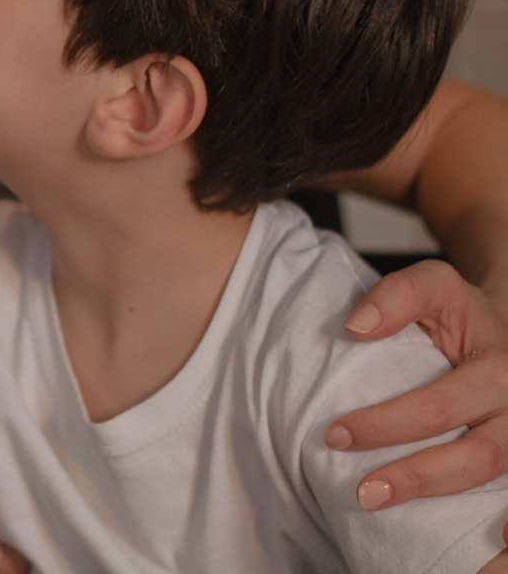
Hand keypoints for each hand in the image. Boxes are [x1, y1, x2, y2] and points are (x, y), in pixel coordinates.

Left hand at [325, 260, 507, 523]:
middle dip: (410, 471)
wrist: (490, 328)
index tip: (336, 434)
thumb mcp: (433, 285)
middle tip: (355, 483)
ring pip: (488, 475)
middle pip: (473, 452)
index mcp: (499, 366)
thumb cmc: (456, 314)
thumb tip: (356, 327)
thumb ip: (398, 295)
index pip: (441, 404)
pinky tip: (488, 540)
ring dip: (431, 492)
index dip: (388, 423)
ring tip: (373, 498)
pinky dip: (504, 522)